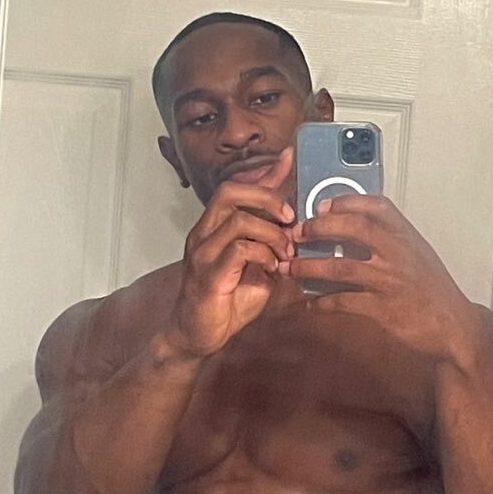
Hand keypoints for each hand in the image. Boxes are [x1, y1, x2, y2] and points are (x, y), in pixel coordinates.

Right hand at [167, 148, 294, 356]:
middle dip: (267, 197)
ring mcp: (203, 253)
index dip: (265, 173)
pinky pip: (239, 250)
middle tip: (290, 218)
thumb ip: (269, 243)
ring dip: (271, 233)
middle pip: (230, 191)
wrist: (199, 336)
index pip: (237, 188)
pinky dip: (264, 255)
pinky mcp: (208, 275)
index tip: (289, 157)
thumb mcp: (256, 266)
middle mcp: (203, 234)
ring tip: (286, 253)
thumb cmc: (226, 302)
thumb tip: (293, 225)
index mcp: (213, 228)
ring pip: (238, 220)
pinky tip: (273, 269)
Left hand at [289, 194, 476, 361]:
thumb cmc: (433, 289)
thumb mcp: (418, 255)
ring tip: (289, 268)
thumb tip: (353, 227)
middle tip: (297, 234)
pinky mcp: (381, 309)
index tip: (321, 206)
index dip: (345, 202)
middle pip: (353, 228)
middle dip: (319, 228)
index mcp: (407, 236)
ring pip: (339, 267)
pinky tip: (310, 303)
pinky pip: (342, 302)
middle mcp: (397, 253)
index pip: (375, 206)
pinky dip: (322, 302)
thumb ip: (391, 239)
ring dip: (309, 267)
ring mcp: (389, 281)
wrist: (454, 325)